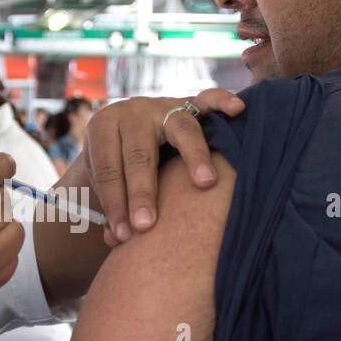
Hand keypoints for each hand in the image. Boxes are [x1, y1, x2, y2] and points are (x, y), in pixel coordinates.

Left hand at [82, 88, 244, 246]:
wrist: (124, 131)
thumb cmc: (116, 165)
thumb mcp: (105, 182)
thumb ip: (110, 209)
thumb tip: (117, 240)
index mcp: (103, 127)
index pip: (107, 168)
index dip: (114, 203)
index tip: (123, 234)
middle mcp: (132, 112)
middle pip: (139, 153)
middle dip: (142, 192)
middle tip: (147, 224)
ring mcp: (162, 105)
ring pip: (180, 129)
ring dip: (193, 156)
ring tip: (204, 183)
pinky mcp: (188, 104)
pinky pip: (208, 100)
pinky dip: (222, 101)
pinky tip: (237, 110)